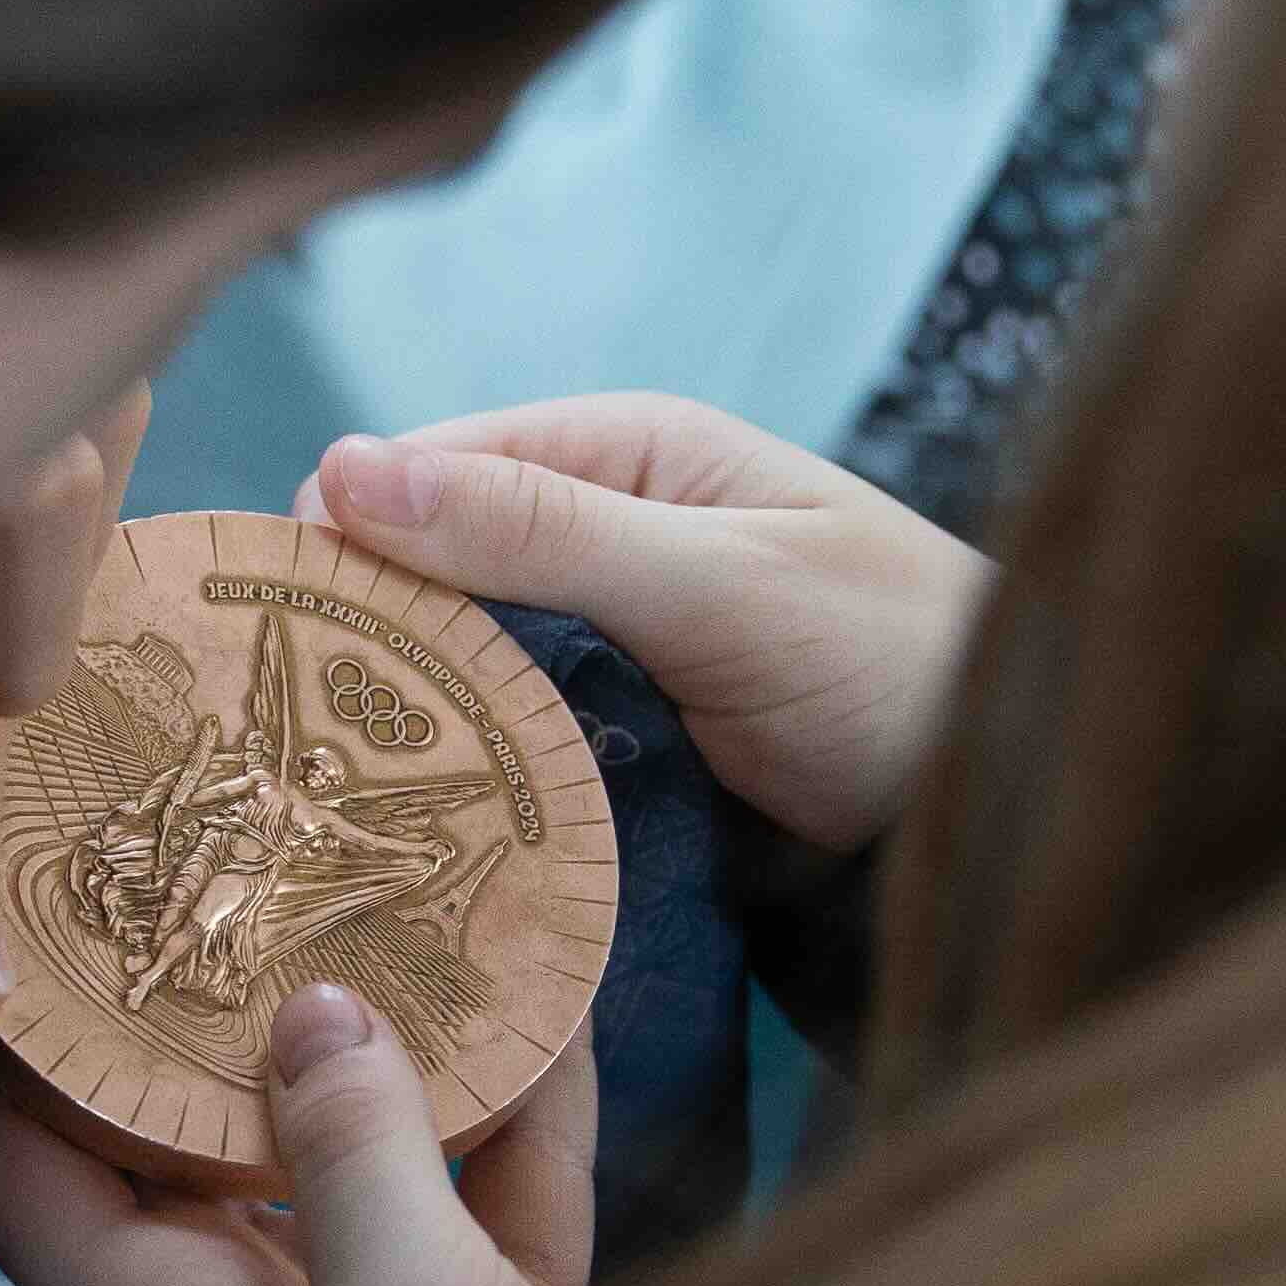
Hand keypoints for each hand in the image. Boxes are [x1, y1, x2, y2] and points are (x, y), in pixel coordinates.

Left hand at [0, 878, 606, 1285]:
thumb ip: (354, 1156)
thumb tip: (313, 1008)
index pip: (1, 1156)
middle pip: (155, 1125)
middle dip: (141, 979)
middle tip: (125, 816)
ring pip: (336, 1138)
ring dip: (345, 1012)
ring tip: (336, 853)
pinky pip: (489, 1183)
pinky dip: (515, 1087)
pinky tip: (547, 969)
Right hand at [299, 396, 987, 856]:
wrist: (1021, 810)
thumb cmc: (903, 665)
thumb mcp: (719, 585)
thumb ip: (541, 532)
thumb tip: (341, 470)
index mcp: (627, 452)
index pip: (427, 469)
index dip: (339, 540)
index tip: (265, 634)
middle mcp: (607, 535)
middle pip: (430, 574)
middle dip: (363, 641)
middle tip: (277, 742)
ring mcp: (616, 645)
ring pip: (461, 670)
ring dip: (408, 726)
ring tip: (323, 802)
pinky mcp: (628, 746)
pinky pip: (513, 749)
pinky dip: (467, 779)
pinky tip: (413, 834)